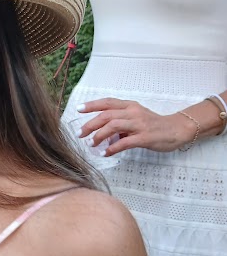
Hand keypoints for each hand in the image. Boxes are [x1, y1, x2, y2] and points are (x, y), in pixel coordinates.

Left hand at [77, 98, 194, 154]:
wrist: (177, 129)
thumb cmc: (154, 124)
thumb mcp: (136, 118)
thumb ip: (120, 122)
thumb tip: (103, 133)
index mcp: (130, 106)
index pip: (108, 102)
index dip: (92, 105)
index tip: (78, 109)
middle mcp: (133, 113)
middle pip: (106, 115)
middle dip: (90, 124)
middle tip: (79, 134)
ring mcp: (139, 125)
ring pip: (113, 126)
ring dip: (99, 136)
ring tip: (91, 144)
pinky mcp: (145, 137)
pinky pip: (124, 143)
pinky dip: (112, 148)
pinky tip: (105, 153)